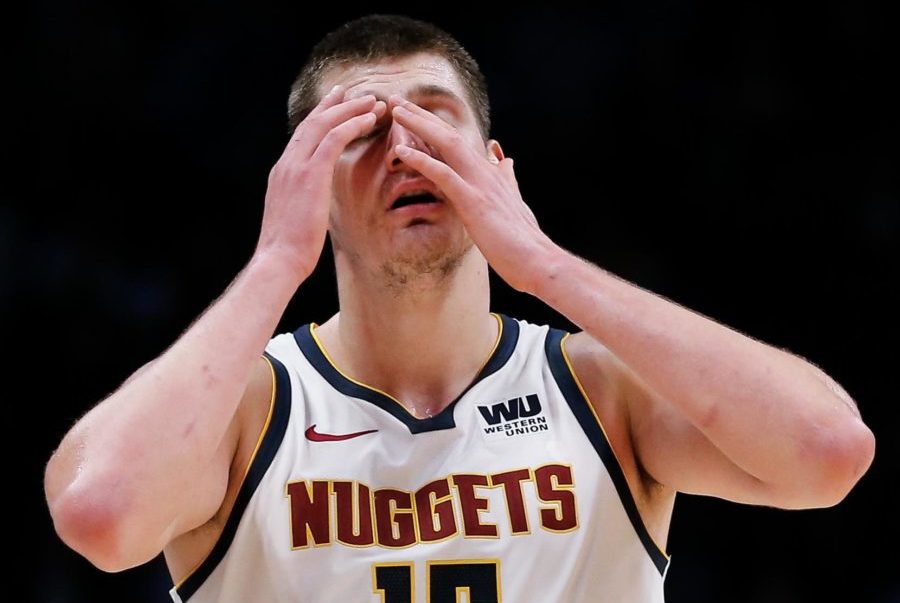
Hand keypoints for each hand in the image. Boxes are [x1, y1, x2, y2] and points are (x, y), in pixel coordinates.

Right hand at [256, 85, 385, 278]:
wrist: (279, 260)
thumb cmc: (290, 250)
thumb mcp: (296, 218)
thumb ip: (305, 201)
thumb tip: (316, 203)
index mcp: (282, 172)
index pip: (303, 136)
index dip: (320, 117)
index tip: (335, 106)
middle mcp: (287, 163)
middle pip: (312, 122)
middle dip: (335, 104)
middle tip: (354, 92)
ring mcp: (296, 166)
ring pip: (325, 123)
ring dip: (351, 110)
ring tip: (373, 102)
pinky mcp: (310, 173)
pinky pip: (335, 138)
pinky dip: (353, 124)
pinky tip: (370, 119)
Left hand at [389, 96, 556, 293]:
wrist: (537, 260)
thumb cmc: (524, 239)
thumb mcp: (514, 201)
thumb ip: (507, 179)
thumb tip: (505, 160)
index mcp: (490, 173)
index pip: (459, 142)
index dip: (435, 125)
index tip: (414, 113)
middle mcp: (485, 172)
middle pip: (450, 134)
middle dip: (422, 115)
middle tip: (397, 100)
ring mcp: (479, 184)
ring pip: (447, 143)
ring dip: (420, 124)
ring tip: (396, 111)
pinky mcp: (473, 201)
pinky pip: (443, 174)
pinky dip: (422, 160)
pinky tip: (402, 151)